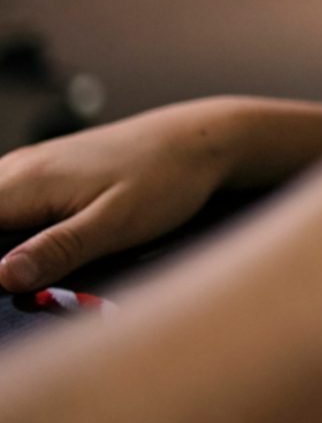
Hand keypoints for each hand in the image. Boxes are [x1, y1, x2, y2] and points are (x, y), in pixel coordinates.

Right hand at [0, 99, 248, 290]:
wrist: (201, 139)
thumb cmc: (167, 179)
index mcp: (24, 182)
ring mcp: (30, 168)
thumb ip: (60, 248)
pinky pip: (7, 203)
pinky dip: (8, 230)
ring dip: (1, 246)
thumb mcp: (117, 222)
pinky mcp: (47, 174)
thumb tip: (2, 277)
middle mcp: (17, 170)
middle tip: (16, 283)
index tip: (3, 281)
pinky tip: (28, 255)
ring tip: (23, 274)